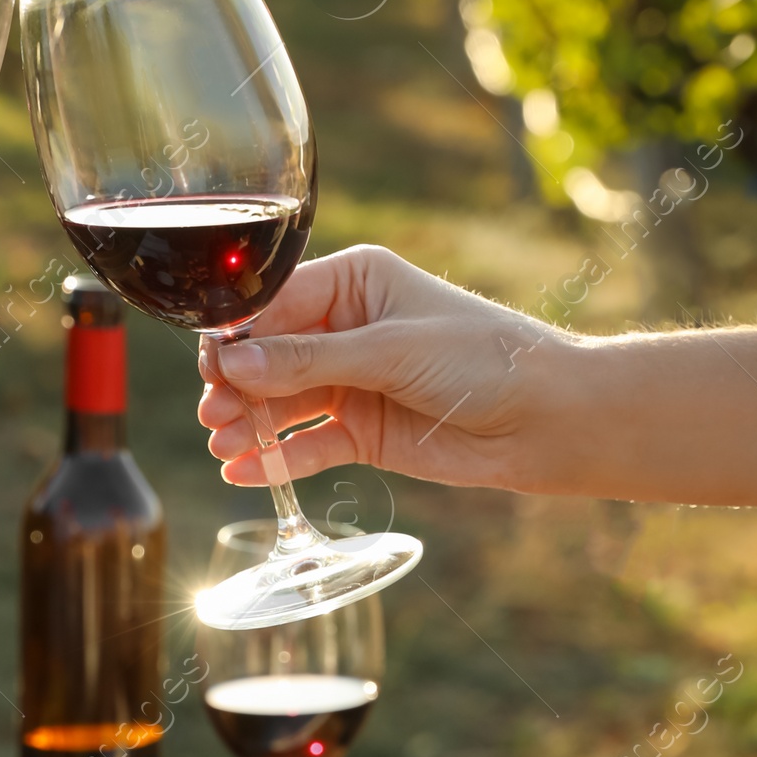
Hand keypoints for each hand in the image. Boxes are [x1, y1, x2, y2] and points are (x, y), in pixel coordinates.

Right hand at [197, 246, 578, 494]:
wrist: (543, 420)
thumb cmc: (481, 359)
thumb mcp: (390, 351)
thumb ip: (310, 361)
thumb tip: (234, 362)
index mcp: (354, 283)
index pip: (276, 304)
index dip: (238, 335)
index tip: (212, 367)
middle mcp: (345, 330)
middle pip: (268, 357)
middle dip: (237, 385)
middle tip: (215, 415)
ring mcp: (351, 383)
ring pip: (282, 403)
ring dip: (249, 424)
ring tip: (223, 445)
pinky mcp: (361, 432)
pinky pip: (306, 445)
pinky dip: (275, 459)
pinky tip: (242, 472)